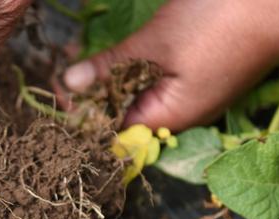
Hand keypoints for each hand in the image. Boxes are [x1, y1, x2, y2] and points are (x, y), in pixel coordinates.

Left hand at [62, 0, 278, 130]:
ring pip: (136, 94)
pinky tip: (107, 58)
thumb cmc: (222, 22)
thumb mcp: (155, 43)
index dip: (84, 121)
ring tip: (73, 64)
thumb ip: (111, 68)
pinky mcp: (195, 72)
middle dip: (89, 97)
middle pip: (124, 115)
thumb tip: (70, 85)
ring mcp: (190, 93)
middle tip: (60, 75)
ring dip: (105, 80)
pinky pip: (153, 79)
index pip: (116, 136)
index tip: (56, 100)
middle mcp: (180, 114)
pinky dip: (128, 67)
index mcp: (172, 118)